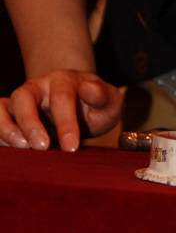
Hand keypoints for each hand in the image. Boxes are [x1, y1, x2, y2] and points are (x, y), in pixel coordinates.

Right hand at [0, 70, 122, 151]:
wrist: (80, 106)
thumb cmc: (95, 107)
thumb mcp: (108, 101)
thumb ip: (102, 95)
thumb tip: (89, 89)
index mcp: (64, 81)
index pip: (62, 98)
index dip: (66, 123)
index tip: (72, 147)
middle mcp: (38, 87)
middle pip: (25, 98)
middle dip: (31, 124)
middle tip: (42, 148)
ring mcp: (21, 101)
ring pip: (4, 107)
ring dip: (7, 129)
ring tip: (23, 149)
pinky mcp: (9, 114)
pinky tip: (10, 152)